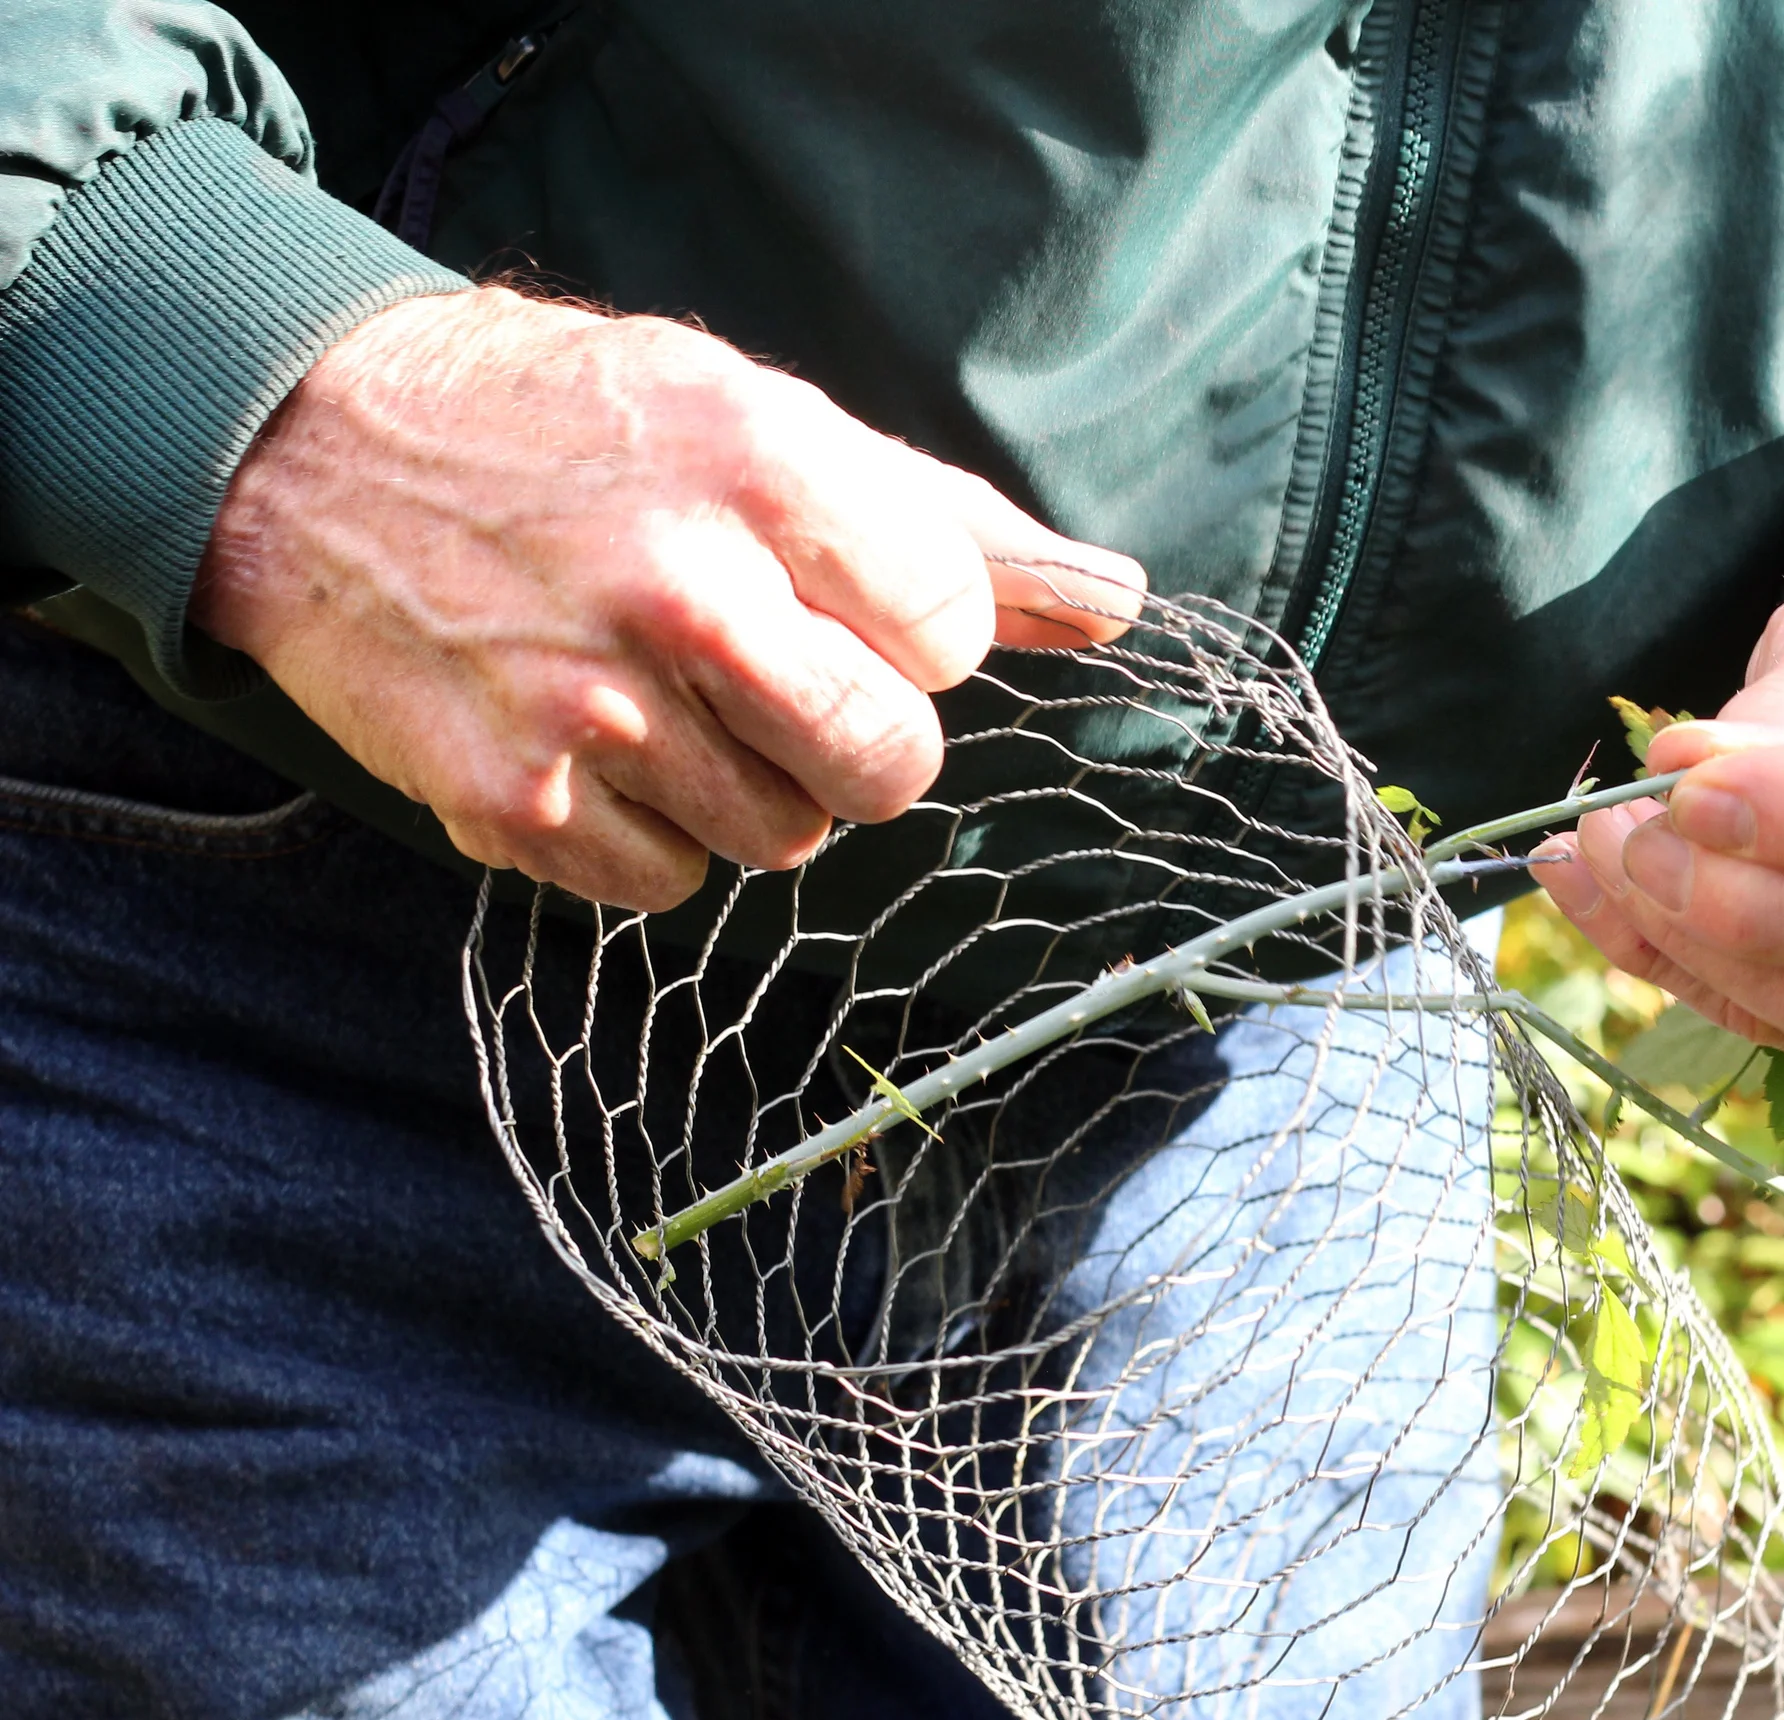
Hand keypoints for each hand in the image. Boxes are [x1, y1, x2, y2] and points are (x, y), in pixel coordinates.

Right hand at [194, 286, 1144, 909]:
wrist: (312, 451)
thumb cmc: (573, 427)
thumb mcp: (761, 418)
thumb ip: (947, 523)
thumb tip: (1118, 601)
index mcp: (766, 470)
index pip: (953, 632)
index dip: (912, 632)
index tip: (843, 601)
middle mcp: (683, 592)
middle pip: (888, 765)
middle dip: (860, 740)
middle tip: (780, 681)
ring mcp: (593, 708)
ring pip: (782, 839)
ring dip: (749, 786)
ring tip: (665, 695)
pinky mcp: (514, 799)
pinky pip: (668, 885)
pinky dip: (649, 836)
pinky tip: (595, 743)